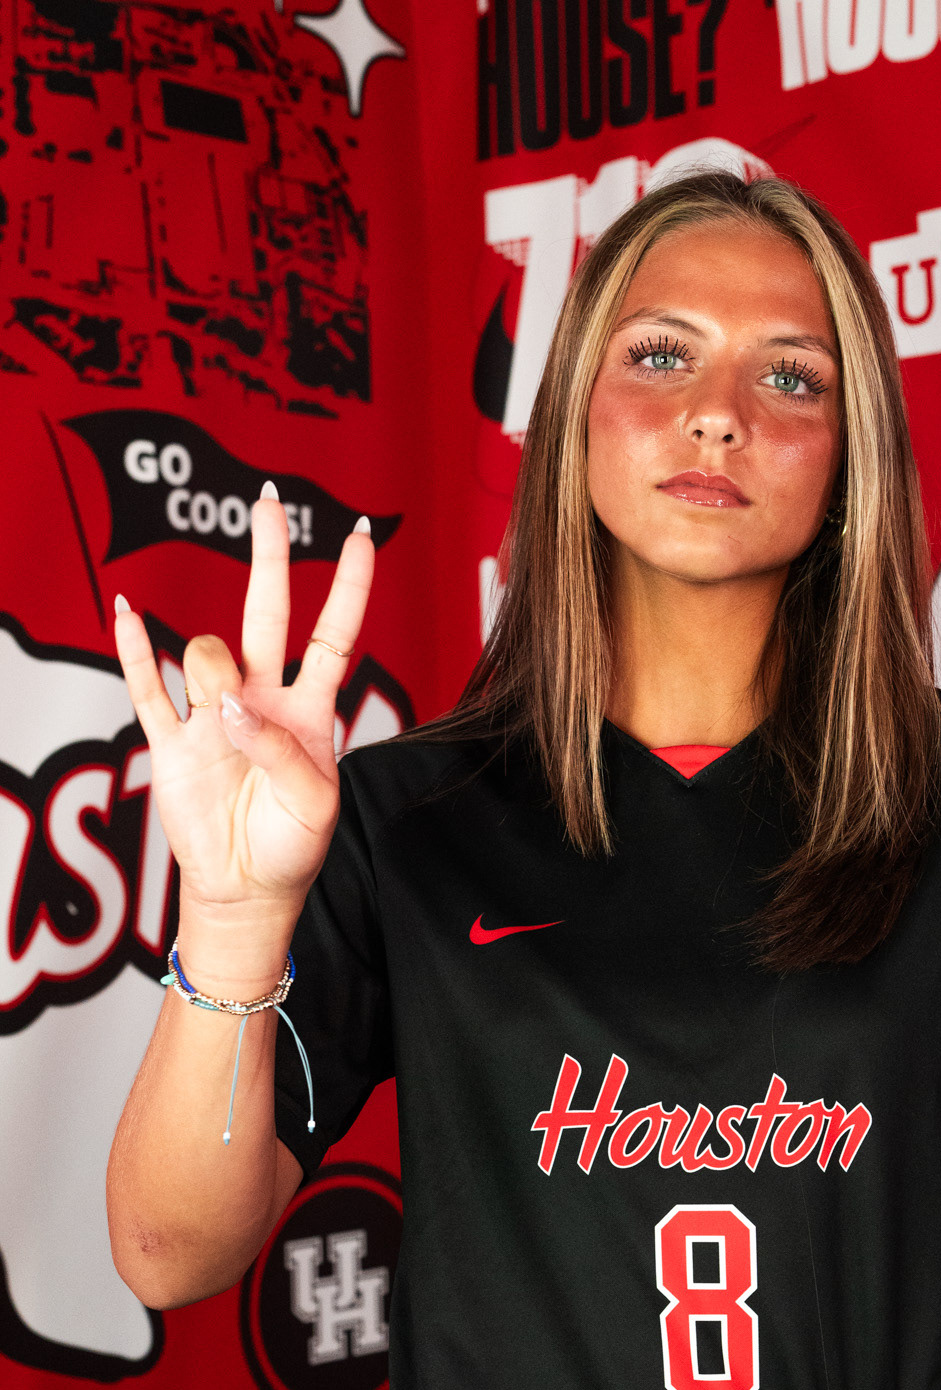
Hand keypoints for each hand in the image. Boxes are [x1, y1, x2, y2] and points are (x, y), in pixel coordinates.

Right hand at [113, 487, 373, 978]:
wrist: (246, 889)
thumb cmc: (292, 846)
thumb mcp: (314, 804)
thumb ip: (282, 750)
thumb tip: (230, 706)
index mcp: (309, 711)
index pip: (334, 635)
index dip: (349, 588)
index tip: (365, 536)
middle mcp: (261, 699)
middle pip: (267, 612)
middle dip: (270, 556)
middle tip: (269, 500)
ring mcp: (213, 714)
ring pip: (207, 653)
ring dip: (213, 675)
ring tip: (221, 725)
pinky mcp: (171, 739)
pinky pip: (147, 684)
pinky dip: (135, 648)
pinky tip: (127, 611)